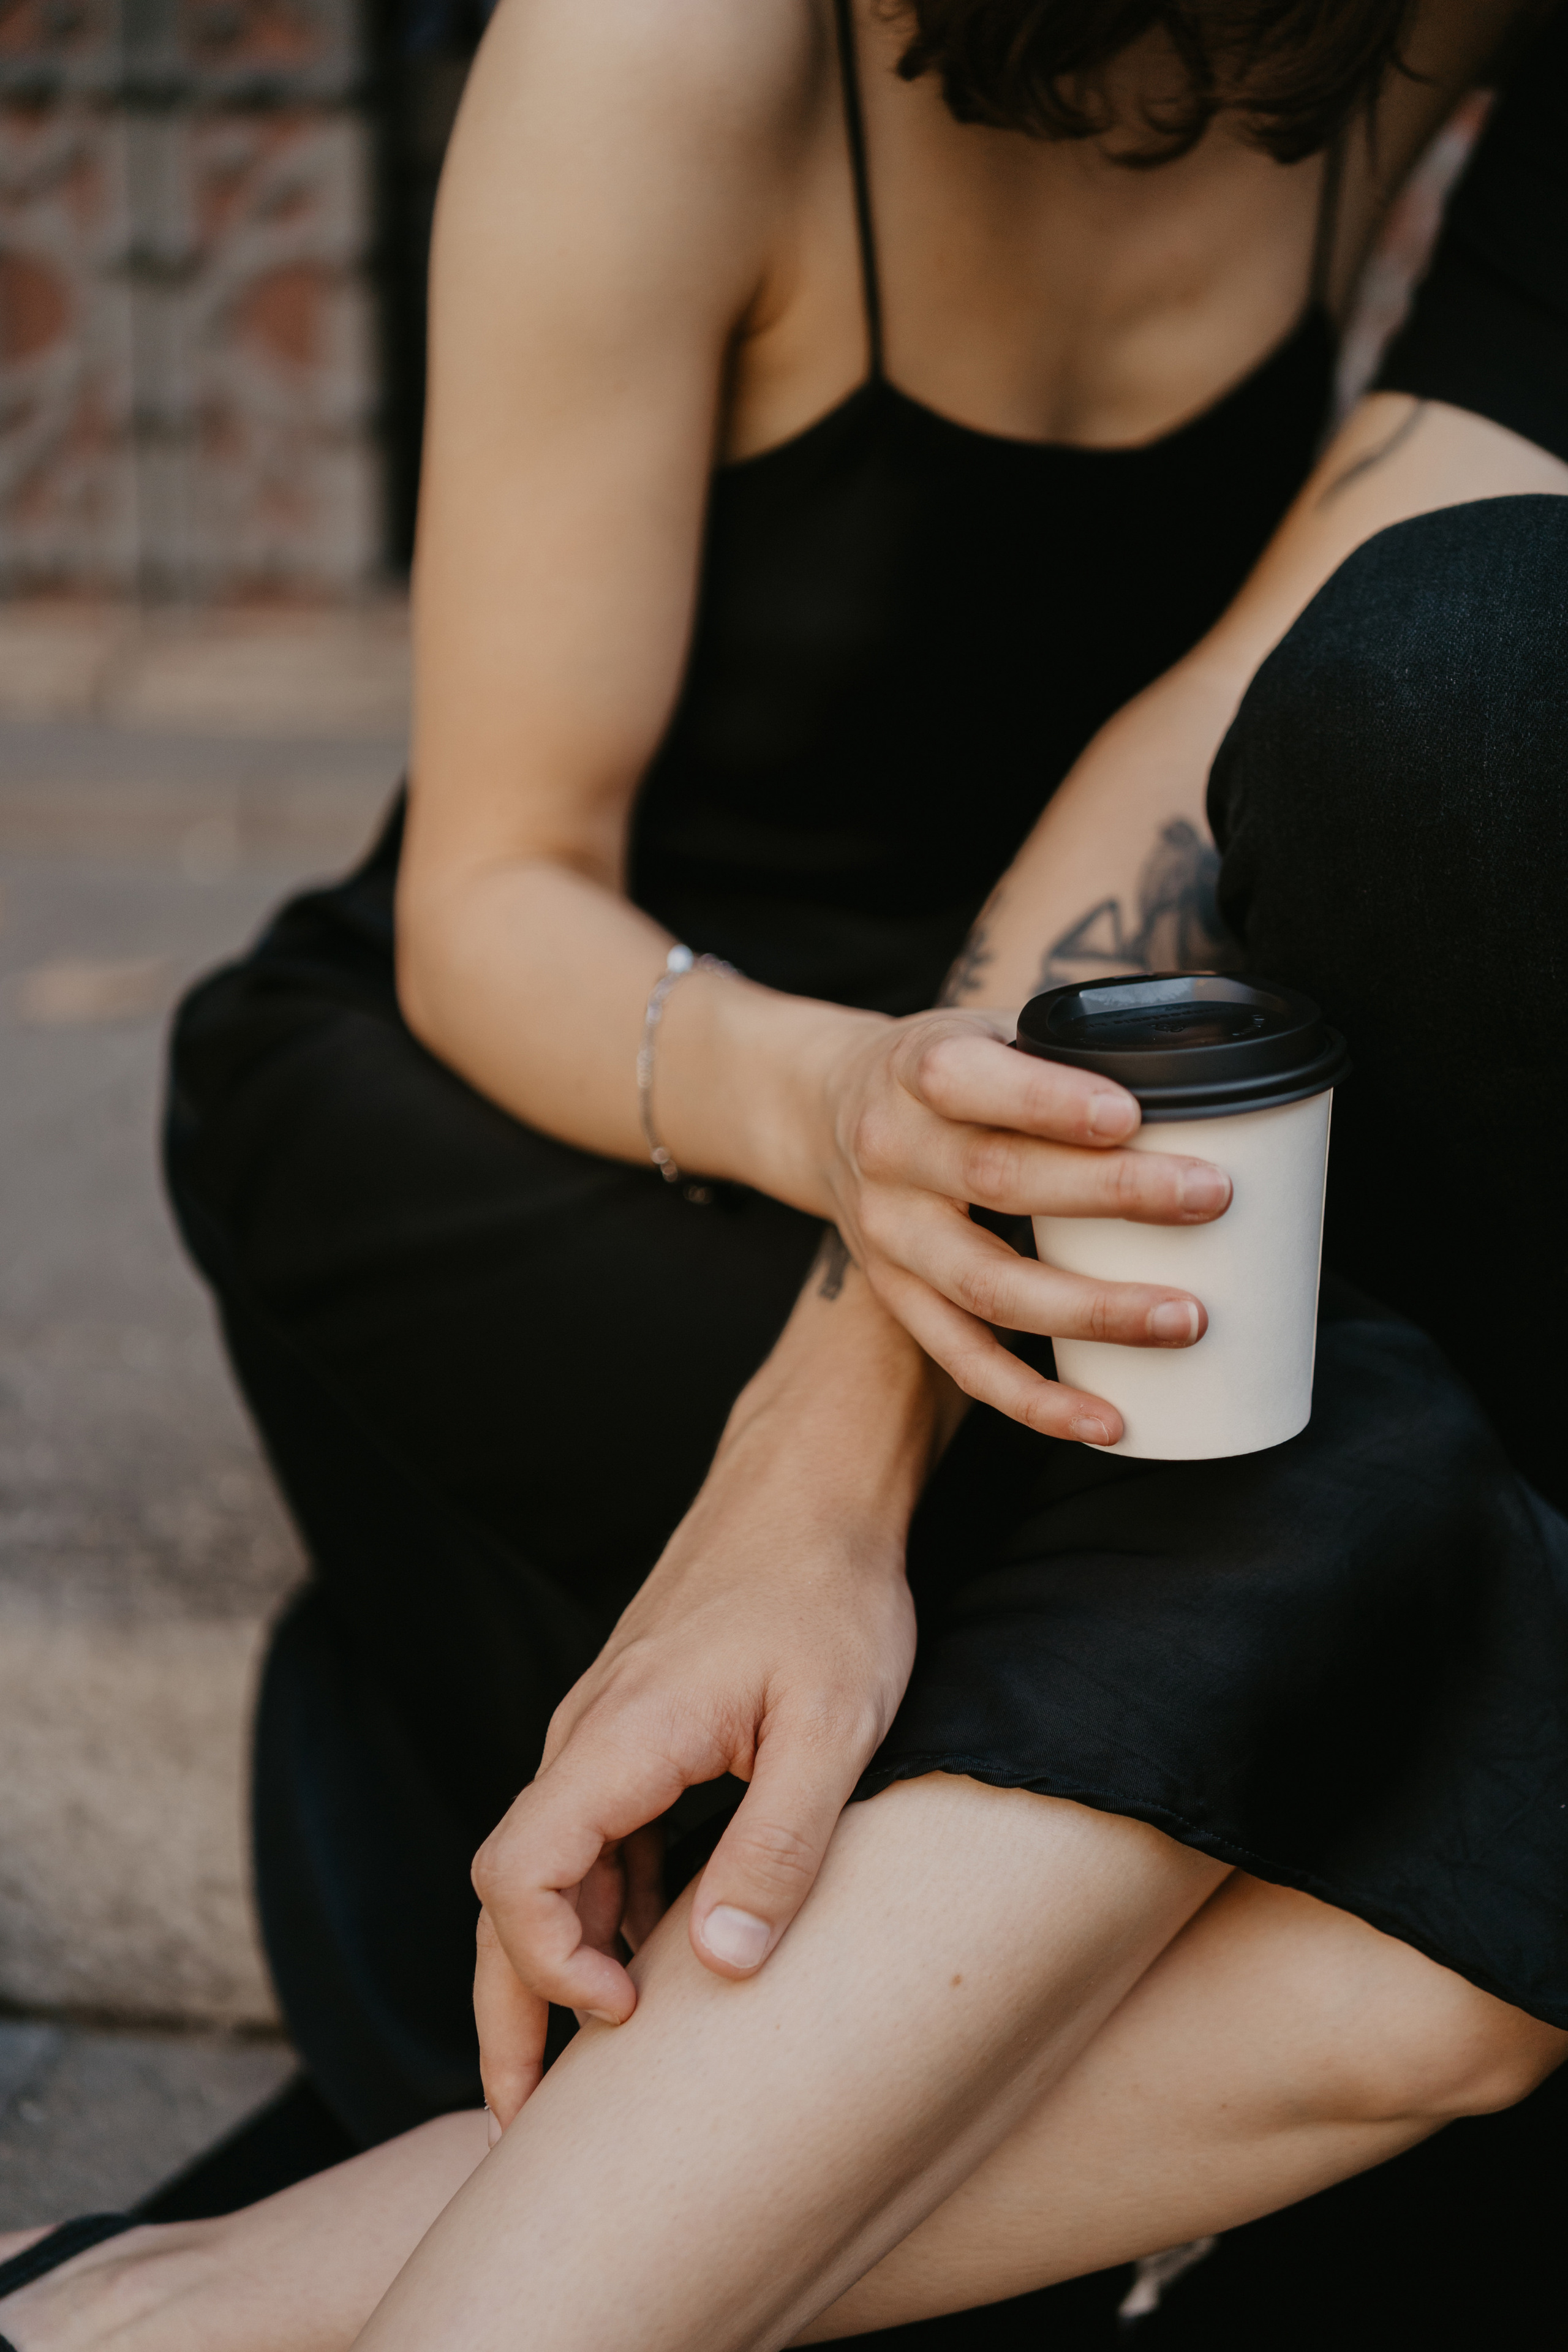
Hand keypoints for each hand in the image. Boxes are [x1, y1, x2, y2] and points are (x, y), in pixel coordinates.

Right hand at [470, 1418, 916, 2126]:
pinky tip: (649, 1953)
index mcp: (620, 1736)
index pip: (516, 1872)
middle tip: (524, 2119)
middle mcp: (588, 1734)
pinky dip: (599, 1905)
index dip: (547, 1965)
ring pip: (546, 1863)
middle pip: (509, 1888)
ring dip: (556, 1961)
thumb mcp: (832, 1725)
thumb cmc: (831, 1595)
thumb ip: (779, 1846)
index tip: (623, 2017)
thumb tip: (720, 1972)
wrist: (814, 1488)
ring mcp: (604, 1730)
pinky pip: (590, 1832)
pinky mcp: (634, 1728)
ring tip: (589, 2067)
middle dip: (510, 2007)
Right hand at [814, 1007, 1231, 1442]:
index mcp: (917, 1069)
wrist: (825, 1115)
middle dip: (1112, 1193)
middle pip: (997, 1179)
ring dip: (1091, 1310)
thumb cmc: (943, 1077)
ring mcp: (890, 1236)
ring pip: (988, 1287)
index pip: (970, 1080)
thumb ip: (1060, 1056)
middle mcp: (892, 1153)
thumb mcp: (979, 1032)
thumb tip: (1204, 1085)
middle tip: (1209, 1199)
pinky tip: (1106, 1419)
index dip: (1048, 1100)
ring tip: (1183, 1318)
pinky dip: (1036, 1400)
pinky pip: (965, 1362)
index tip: (1131, 1115)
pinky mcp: (897, 1298)